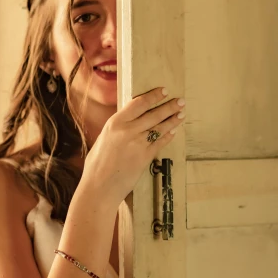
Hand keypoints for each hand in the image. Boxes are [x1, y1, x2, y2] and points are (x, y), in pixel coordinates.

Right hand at [80, 87, 184, 206]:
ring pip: (160, 128)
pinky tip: (173, 132)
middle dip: (169, 107)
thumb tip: (127, 123)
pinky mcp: (145, 157)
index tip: (163, 91)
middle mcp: (128, 131)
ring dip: (172, 120)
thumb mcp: (103, 140)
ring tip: (181, 114)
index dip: (153, 96)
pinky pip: (160, 143)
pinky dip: (167, 137)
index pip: (138, 103)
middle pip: (154, 114)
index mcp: (115, 123)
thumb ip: (116, 130)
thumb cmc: (96, 165)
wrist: (100, 187)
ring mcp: (138, 144)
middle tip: (180, 101)